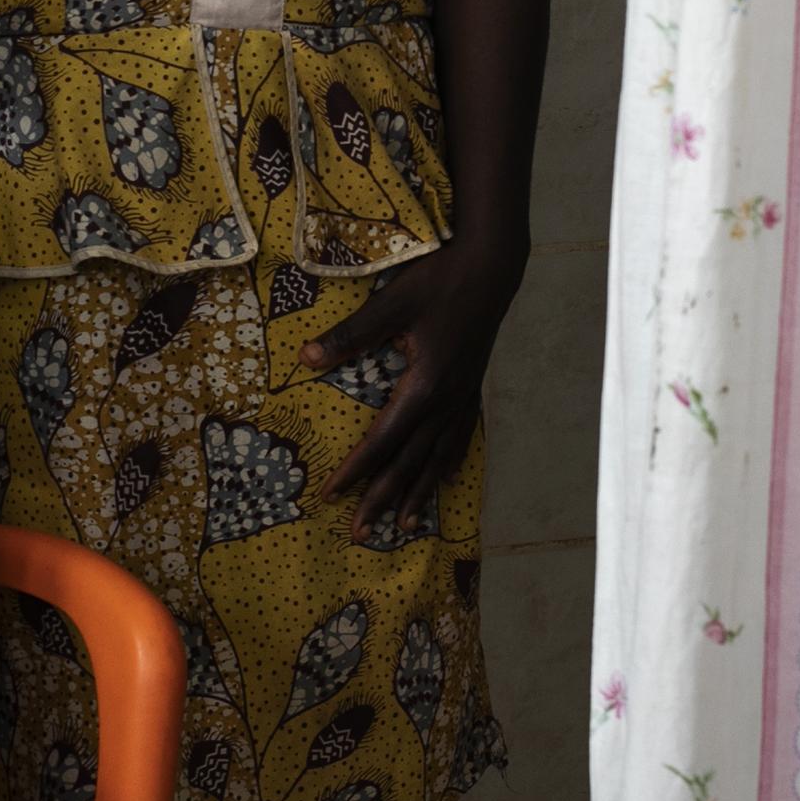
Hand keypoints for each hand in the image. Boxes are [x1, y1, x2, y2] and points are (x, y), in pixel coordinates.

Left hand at [303, 238, 527, 541]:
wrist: (493, 266)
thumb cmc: (440, 280)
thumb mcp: (390, 305)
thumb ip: (350, 335)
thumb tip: (306, 359)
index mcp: (424, 387)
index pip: (382, 441)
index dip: (355, 471)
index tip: (330, 496)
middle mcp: (446, 401)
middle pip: (410, 462)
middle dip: (383, 499)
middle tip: (360, 533)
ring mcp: (464, 396)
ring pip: (438, 457)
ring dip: (418, 493)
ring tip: (404, 526)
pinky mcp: (472, 386)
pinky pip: (460, 436)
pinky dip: (448, 462)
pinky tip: (445, 477)